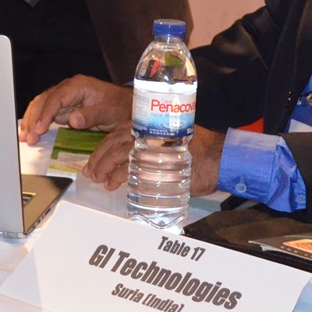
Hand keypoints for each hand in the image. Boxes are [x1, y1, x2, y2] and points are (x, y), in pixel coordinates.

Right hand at [19, 74, 131, 144]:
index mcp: (78, 86)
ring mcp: (65, 97)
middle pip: (44, 100)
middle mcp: (68, 88)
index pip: (56, 98)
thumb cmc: (120, 107)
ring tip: (25, 137)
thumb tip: (72, 120)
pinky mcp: (65, 107)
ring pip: (42, 105)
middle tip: (29, 137)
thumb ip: (91, 115)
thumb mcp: (109, 112)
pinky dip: (38, 122)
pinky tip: (32, 132)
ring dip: (32, 120)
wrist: (127, 106)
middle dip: (34, 118)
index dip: (46, 113)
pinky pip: (47, 112)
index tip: (40, 129)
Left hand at [80, 125, 226, 193]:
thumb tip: (130, 165)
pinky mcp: (161, 158)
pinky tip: (114, 184)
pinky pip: (133, 165)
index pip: (116, 134)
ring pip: (120, 151)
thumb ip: (150, 152)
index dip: (102, 150)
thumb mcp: (170, 148)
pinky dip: (120, 175)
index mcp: (150, 126)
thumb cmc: (198, 155)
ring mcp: (154, 143)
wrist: (219, 159)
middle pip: (114, 141)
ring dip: (106, 167)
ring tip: (100, 180)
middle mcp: (150, 131)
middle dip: (99, 159)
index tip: (92, 164)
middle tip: (91, 174)